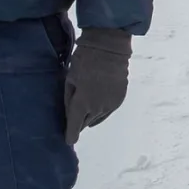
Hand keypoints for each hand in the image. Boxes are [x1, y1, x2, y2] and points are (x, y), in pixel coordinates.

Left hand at [64, 28, 130, 144]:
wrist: (110, 48)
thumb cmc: (84, 59)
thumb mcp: (70, 78)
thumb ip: (68, 98)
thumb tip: (70, 113)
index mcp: (82, 103)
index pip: (75, 126)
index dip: (71, 135)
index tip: (68, 140)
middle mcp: (98, 108)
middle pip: (86, 122)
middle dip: (79, 120)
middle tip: (74, 114)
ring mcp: (110, 105)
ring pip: (97, 118)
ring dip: (90, 115)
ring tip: (86, 105)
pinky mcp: (119, 99)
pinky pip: (107, 111)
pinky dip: (100, 109)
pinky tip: (97, 101)